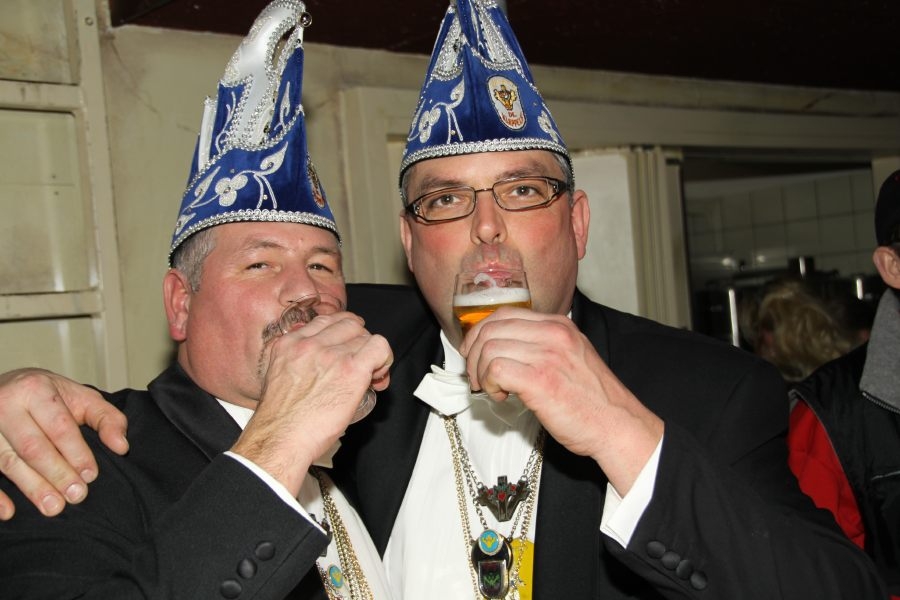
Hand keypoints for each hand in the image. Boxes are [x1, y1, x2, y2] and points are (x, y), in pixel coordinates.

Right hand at [0, 368, 128, 519]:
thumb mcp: (82, 398)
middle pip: (32, 446)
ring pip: (7, 461)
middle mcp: (4, 405)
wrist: (8, 387)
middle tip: (77, 496)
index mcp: (35, 389)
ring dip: (31, 487)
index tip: (91, 475)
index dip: (76, 453)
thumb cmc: (48, 396)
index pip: (59, 426)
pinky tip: (9, 512)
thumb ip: (107, 418)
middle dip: (57, 474)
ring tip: (54, 507)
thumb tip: (122, 446)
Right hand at [231, 311, 391, 494]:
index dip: (342, 334)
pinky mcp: (351, 369)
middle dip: (359, 342)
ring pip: (366, 337)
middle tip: (362, 363)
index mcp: (289, 343)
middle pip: (349, 325)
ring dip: (372, 354)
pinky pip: (379, 348)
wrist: (281, 439)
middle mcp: (310, 344)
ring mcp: (331, 355)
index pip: (326, 321)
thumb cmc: (281, 420)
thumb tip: (318, 362)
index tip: (347, 348)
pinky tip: (378, 375)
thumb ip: (295, 361)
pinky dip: (385, 359)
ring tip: (371, 375)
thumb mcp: (278, 376)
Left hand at [459, 307, 662, 494]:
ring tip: (493, 389)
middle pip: (491, 328)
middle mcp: (553, 335)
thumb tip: (503, 349)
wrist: (618, 425)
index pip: (504, 314)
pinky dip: (489, 384)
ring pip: (490, 348)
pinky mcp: (541, 380)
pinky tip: (502, 396)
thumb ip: (542, 347)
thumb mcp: (571, 357)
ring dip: (481, 372)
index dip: (480, 333)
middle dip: (473, 354)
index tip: (474, 352)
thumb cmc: (593, 400)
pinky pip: (496, 369)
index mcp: (559, 326)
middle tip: (477, 376)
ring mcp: (548, 355)